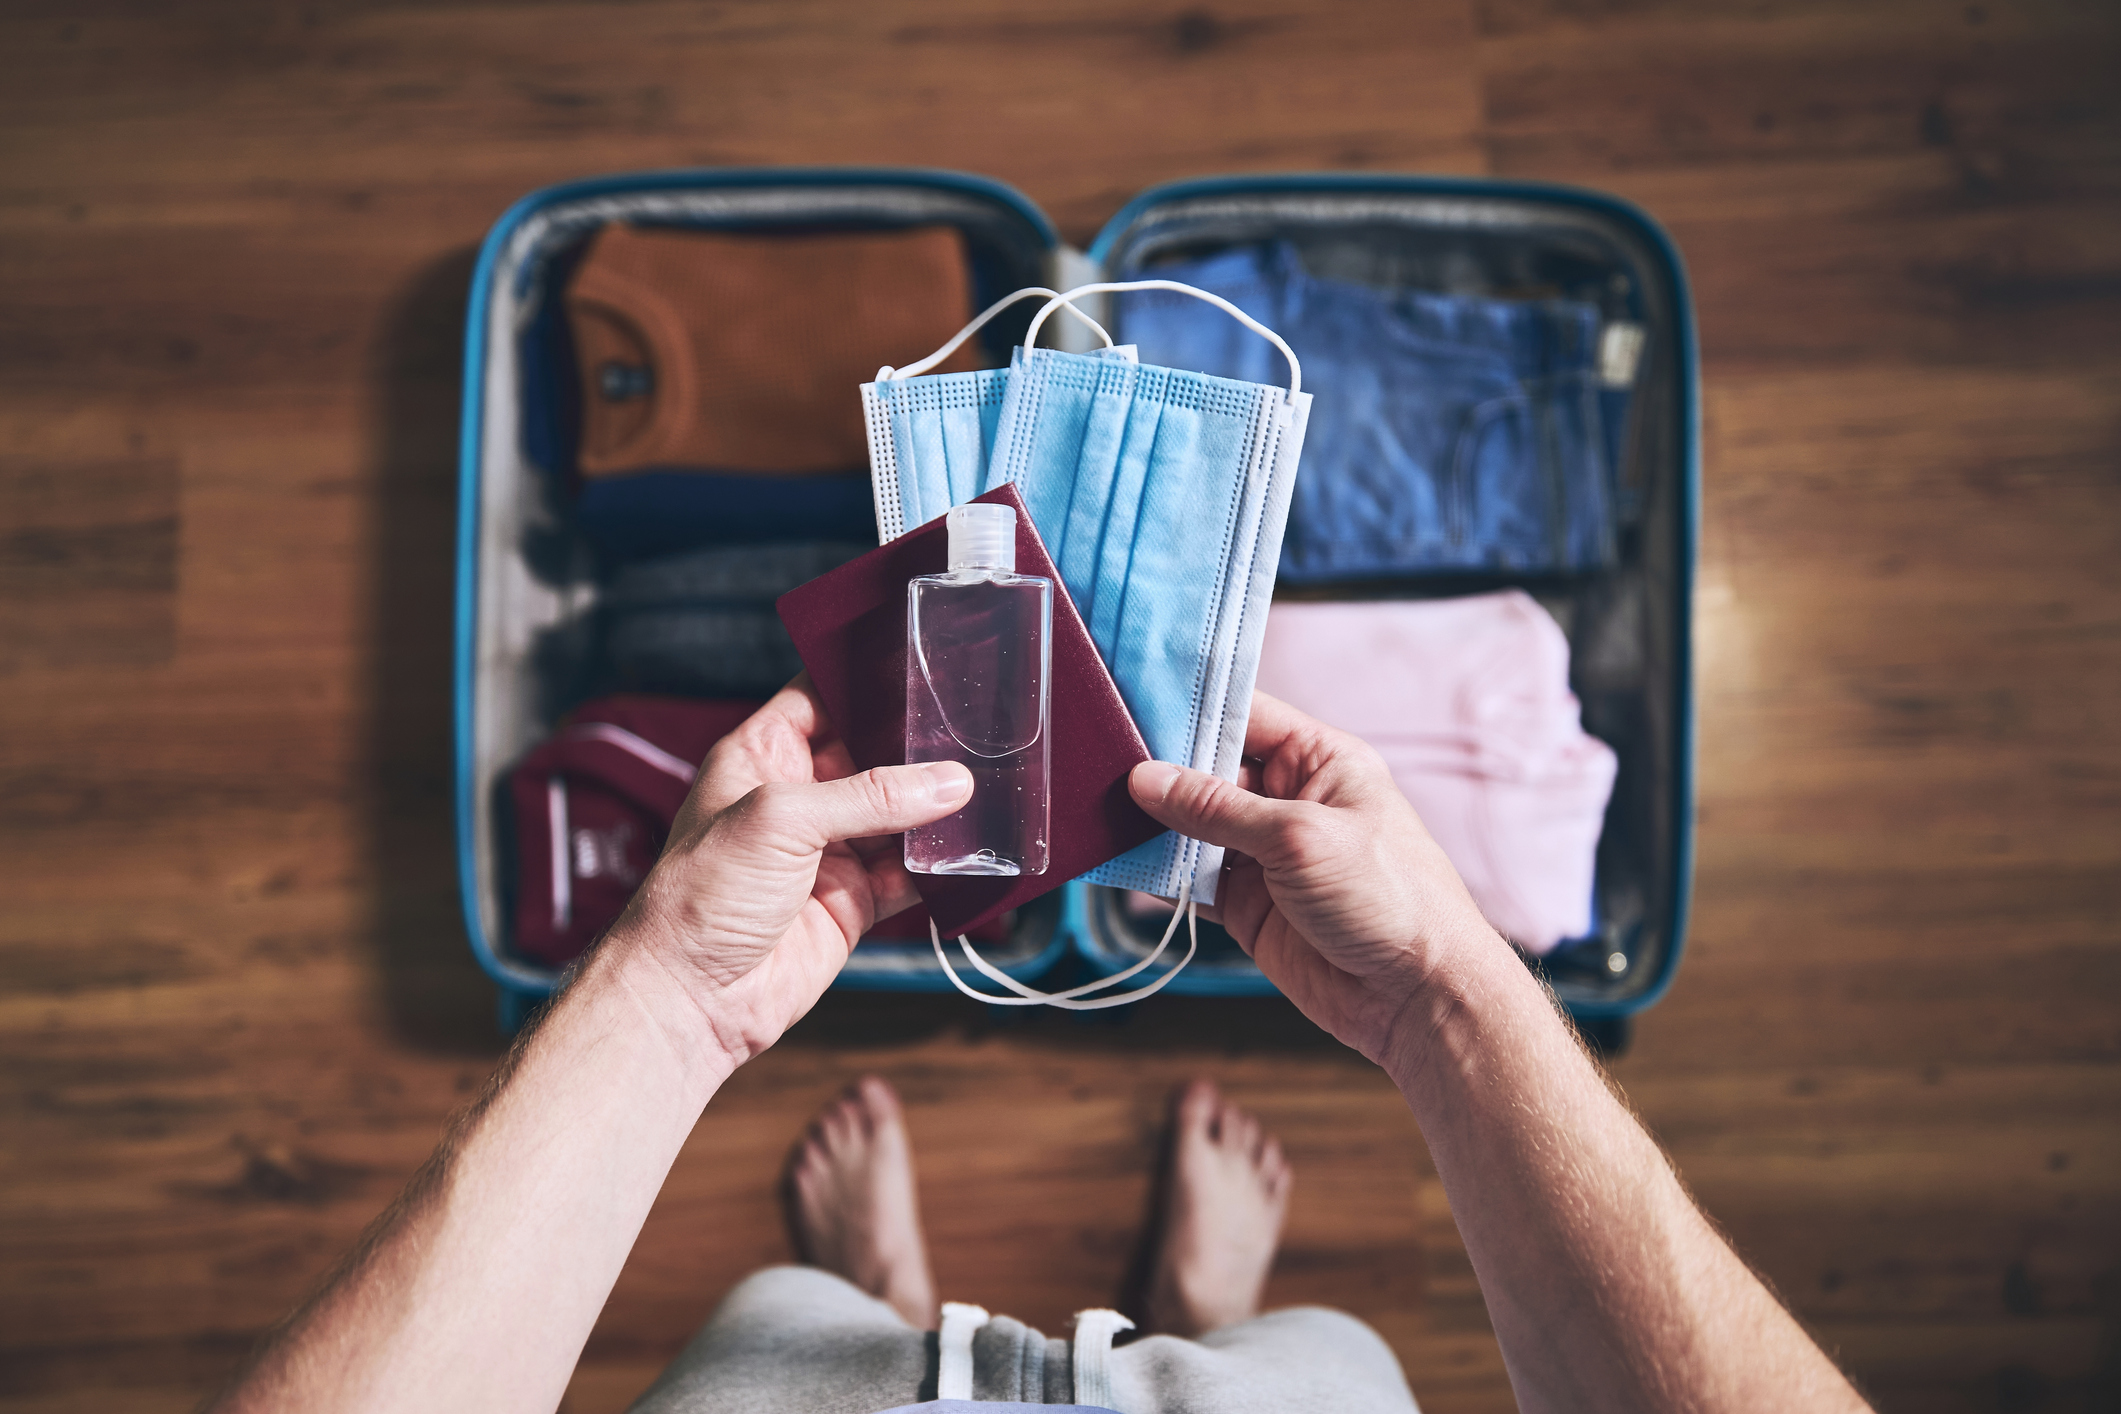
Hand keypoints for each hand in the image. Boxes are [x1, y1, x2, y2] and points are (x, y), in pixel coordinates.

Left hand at [609, 675, 970, 1068]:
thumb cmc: (700, 897)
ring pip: (898, 815)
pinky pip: (908, 872)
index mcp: (761, 756)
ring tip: (987, 785)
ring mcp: (827, 851)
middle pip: (872, 755)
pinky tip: (968, 847)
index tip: (923, 664)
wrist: (693, 998)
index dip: (866, 680)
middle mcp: (797, 799)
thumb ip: (869, 795)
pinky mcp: (853, 901)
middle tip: (972, 728)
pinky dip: (938, 863)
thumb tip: (947, 782)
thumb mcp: (780, 819)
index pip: (821, 697)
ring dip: (935, 808)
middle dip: (916, 748)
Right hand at [1127, 691, 1505, 1065]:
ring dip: (1149, 821)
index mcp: (1319, 761)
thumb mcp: (1299, 837)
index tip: (1131, 699)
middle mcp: (1289, 800)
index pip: (1244, 716)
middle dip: (1158, 767)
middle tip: (1097, 757)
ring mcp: (1264, 854)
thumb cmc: (1390, 899)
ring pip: (1190, 824)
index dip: (1190, 707)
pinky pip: (1188, 876)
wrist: (1415, 997)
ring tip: (1092, 804)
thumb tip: (1147, 779)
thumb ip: (1217, 809)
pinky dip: (1155, 870)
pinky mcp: (1245, 904)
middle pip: (1207, 768)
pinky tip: (1117, 857)